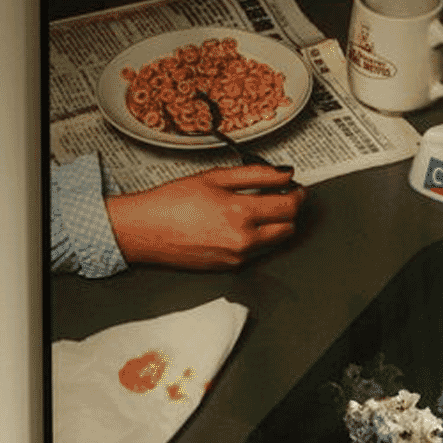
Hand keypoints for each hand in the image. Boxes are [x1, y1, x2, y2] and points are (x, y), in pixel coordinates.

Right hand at [106, 165, 306, 269]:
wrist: (144, 231)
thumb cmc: (171, 203)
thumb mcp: (215, 177)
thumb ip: (256, 175)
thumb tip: (283, 175)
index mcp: (240, 213)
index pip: (289, 207)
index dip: (297, 195)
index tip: (295, 188)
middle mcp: (243, 240)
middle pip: (288, 228)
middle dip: (289, 212)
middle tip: (279, 197)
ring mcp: (237, 257)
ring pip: (274, 242)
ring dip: (274, 226)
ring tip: (255, 209)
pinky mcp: (228, 267)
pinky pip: (255, 252)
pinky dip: (255, 238)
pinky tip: (236, 224)